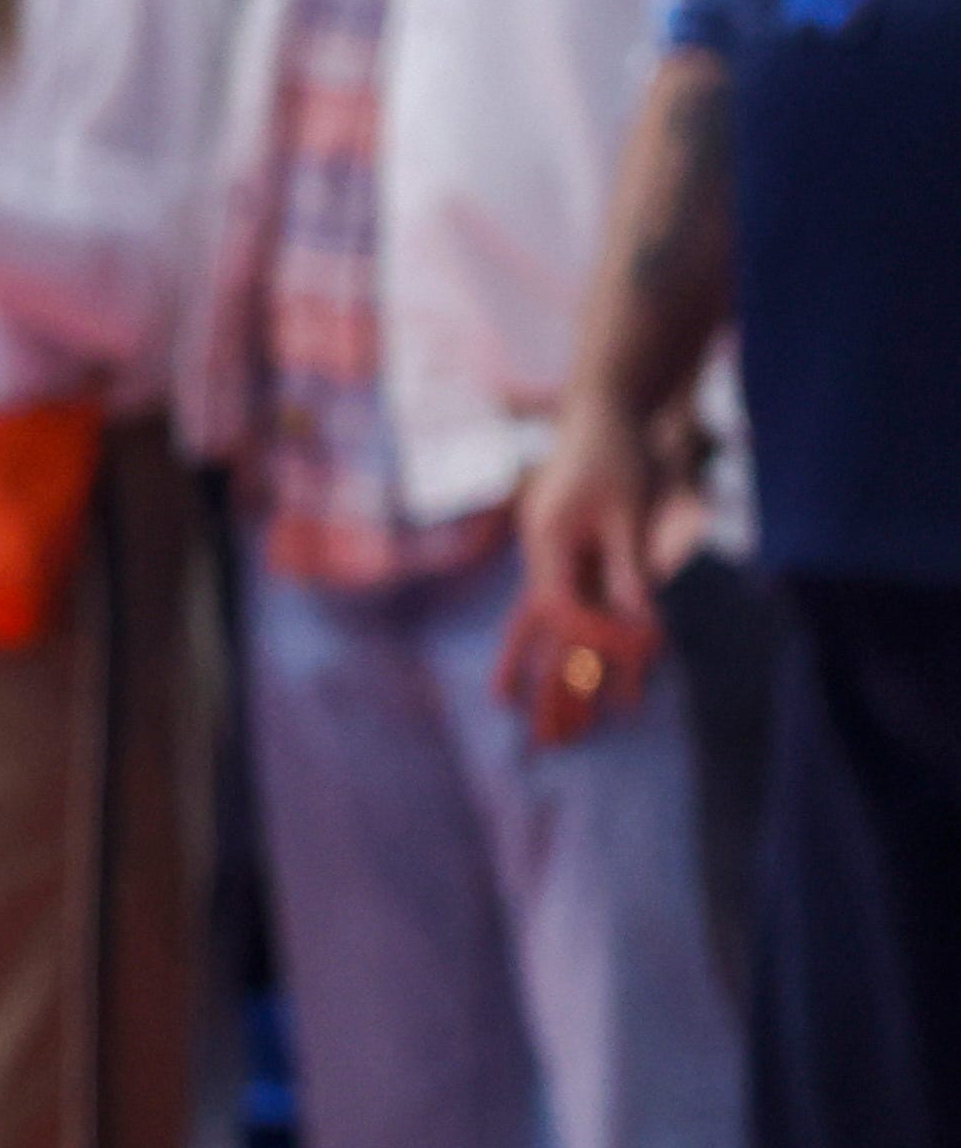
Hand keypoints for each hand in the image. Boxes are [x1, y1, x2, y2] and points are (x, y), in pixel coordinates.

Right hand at [503, 410, 676, 746]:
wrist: (607, 408)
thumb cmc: (619, 452)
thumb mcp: (627, 512)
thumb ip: (629, 573)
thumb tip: (640, 632)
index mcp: (548, 544)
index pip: (562, 613)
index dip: (595, 641)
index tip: (637, 654)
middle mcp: (541, 556)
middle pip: (533, 632)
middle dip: (538, 685)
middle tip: (541, 739)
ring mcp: (549, 554)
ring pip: (535, 623)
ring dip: (533, 667)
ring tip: (507, 707)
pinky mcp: (565, 550)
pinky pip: (559, 603)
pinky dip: (553, 635)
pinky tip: (555, 655)